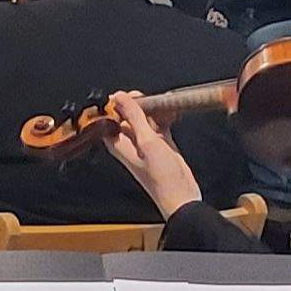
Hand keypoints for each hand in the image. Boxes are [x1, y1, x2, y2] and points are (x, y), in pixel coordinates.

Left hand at [103, 92, 203, 218]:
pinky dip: (165, 118)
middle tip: (148, 98)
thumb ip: (134, 117)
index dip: (115, 104)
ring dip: (153, 110)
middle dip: (137, 104)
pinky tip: (172, 112)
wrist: (181, 195)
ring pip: (145, 119)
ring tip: (163, 103)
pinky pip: (159, 125)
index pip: (109, 118)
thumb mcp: (147, 141)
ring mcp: (145, 144)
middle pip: (127, 116)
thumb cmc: (161, 177)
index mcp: (119, 144)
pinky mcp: (161, 145)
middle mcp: (130, 143)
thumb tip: (119, 97)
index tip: (125, 94)